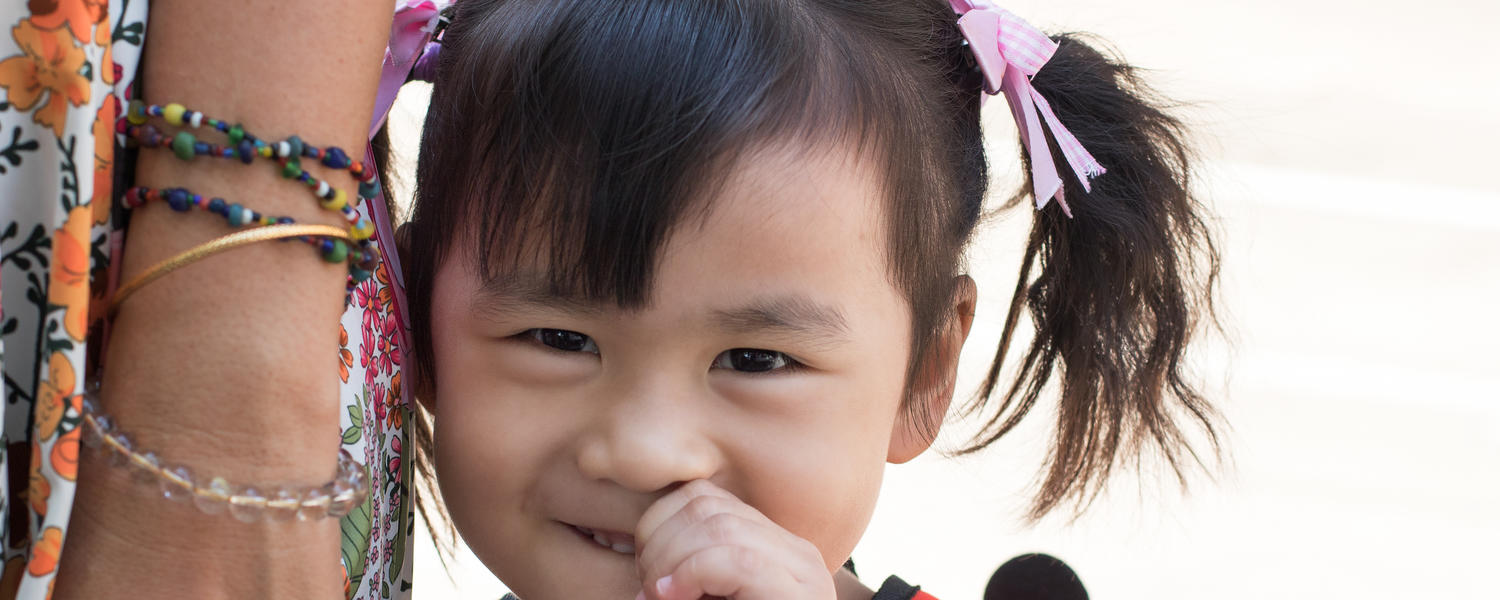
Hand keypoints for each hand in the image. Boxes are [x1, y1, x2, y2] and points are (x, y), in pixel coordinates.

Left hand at [635, 480, 836, 599]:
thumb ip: (691, 570)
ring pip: (719, 528)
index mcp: (774, 546)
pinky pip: (735, 560)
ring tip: (659, 598)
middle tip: (647, 589)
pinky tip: (675, 599)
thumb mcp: (711, 596)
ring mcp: (803, 571)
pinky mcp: (798, 594)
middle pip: (707, 506)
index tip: (648, 574)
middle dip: (660, 544)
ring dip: (671, 563)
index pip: (706, 498)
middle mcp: (795, 551)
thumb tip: (637, 548)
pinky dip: (691, 576)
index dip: (660, 524)